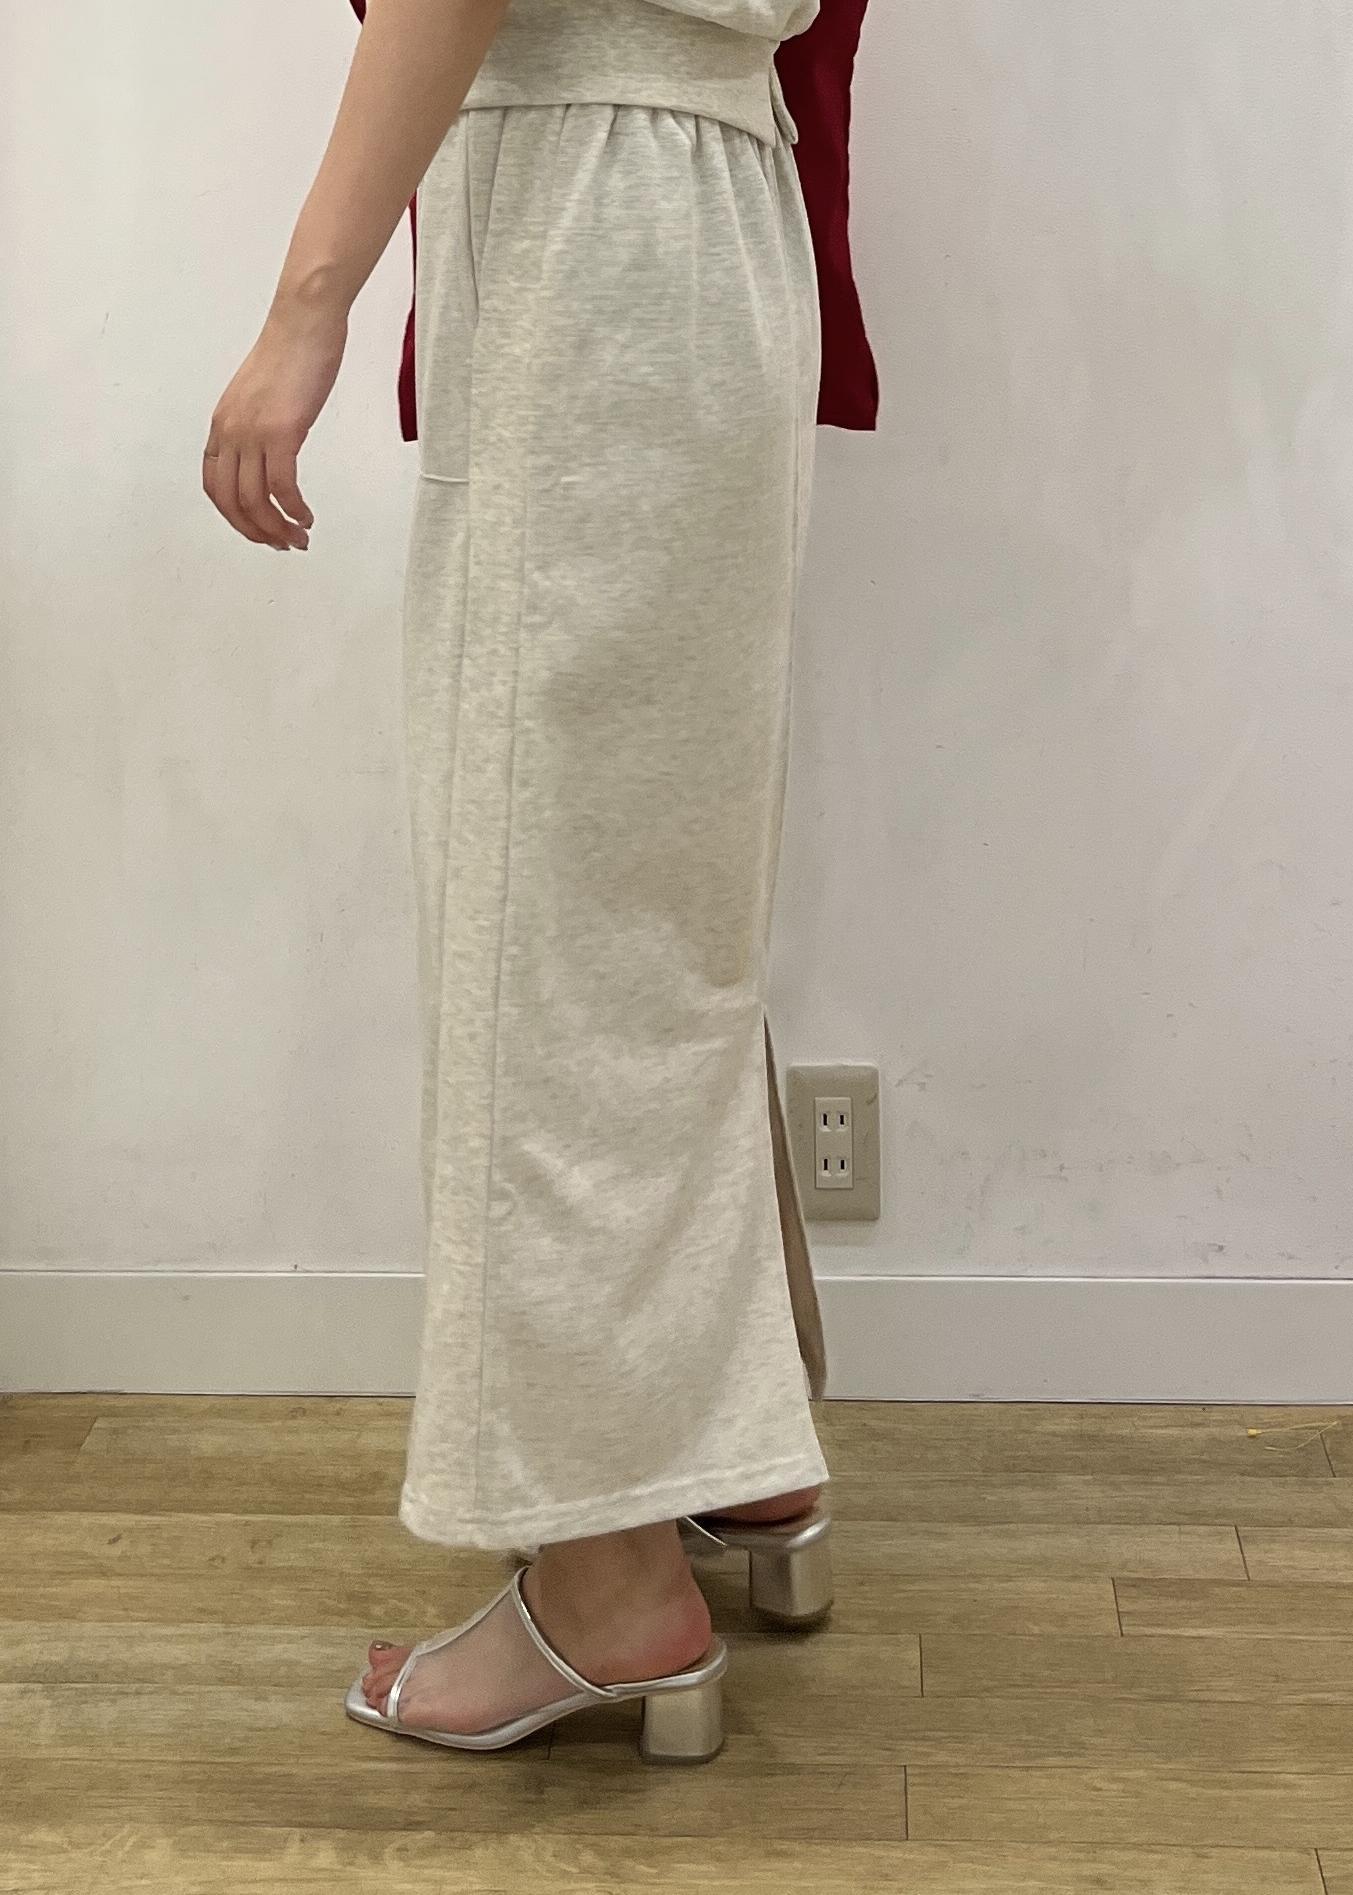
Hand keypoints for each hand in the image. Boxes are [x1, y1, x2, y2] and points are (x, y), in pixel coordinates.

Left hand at [203, 296, 347, 550]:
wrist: (304, 322)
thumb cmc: (290, 352)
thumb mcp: (262, 397)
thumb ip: (257, 426)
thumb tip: (270, 453)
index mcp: (222, 425)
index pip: (215, 487)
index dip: (235, 518)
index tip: (259, 531)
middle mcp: (230, 432)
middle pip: (232, 502)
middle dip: (256, 532)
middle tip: (282, 545)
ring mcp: (253, 433)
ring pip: (255, 501)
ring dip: (277, 529)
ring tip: (299, 539)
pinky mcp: (282, 432)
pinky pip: (282, 488)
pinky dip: (294, 510)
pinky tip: (307, 518)